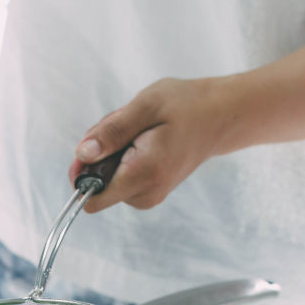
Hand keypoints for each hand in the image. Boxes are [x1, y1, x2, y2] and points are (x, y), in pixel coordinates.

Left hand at [68, 76, 241, 212]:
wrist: (221, 116)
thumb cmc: (187, 105)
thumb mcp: (146, 106)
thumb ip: (111, 132)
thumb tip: (82, 155)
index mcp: (144, 174)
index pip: (92, 199)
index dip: (83, 174)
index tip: (96, 146)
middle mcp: (146, 194)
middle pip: (96, 184)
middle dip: (101, 153)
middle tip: (128, 127)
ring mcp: (149, 196)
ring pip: (107, 179)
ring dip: (113, 151)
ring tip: (141, 130)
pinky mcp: (150, 191)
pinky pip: (120, 177)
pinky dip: (123, 155)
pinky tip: (144, 138)